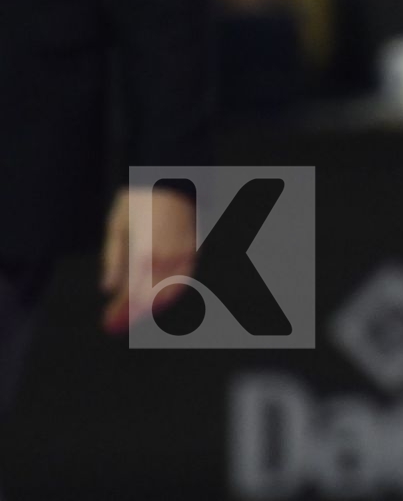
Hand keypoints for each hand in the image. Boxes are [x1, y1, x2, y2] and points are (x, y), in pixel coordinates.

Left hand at [99, 185, 196, 334]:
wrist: (170, 176)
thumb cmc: (140, 198)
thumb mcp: (117, 226)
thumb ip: (114, 260)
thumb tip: (109, 288)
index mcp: (145, 254)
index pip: (132, 294)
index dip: (120, 312)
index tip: (109, 324)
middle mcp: (167, 259)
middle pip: (151, 298)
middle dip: (133, 314)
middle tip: (117, 324)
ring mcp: (184, 254)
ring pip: (170, 291)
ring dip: (151, 306)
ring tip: (136, 313)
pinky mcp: (194, 248)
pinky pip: (183, 278)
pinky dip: (170, 291)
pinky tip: (159, 296)